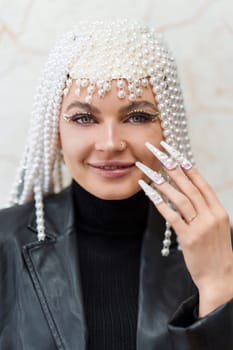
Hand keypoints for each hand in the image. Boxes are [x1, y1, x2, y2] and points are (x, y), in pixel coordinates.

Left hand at [137, 140, 232, 316]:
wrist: (221, 278)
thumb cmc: (216, 252)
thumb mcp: (217, 227)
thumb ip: (205, 210)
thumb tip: (188, 193)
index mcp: (219, 210)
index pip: (201, 182)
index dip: (187, 165)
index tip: (175, 151)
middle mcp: (211, 215)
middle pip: (189, 185)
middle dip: (172, 166)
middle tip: (159, 151)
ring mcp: (200, 226)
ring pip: (180, 197)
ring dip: (163, 181)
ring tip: (149, 168)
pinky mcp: (189, 238)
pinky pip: (172, 215)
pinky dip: (159, 201)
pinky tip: (149, 190)